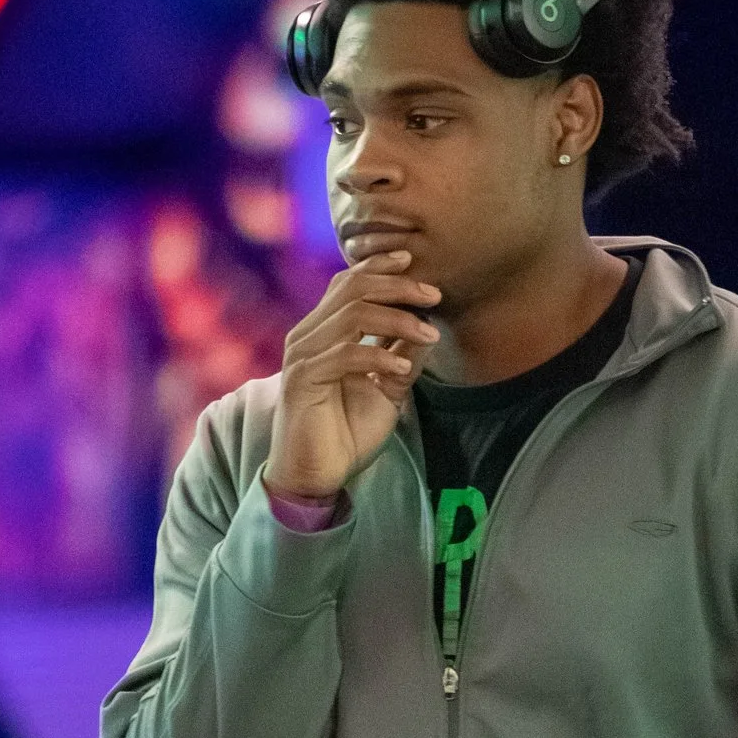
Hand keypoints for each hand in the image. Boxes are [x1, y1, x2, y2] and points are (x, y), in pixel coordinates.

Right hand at [264, 247, 442, 503]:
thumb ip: (400, 358)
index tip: (415, 263)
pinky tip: (401, 367)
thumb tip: (426, 331)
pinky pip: (345, 355)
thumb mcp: (385, 391)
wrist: (314, 474)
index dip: (380, 266)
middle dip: (398, 287)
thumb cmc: (345, 432)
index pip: (349, 282)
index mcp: (323, 330)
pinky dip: (378, 356)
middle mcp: (308, 334)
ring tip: (429, 335)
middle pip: (353, 288)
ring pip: (352, 316)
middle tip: (434, 295)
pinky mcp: (303, 379)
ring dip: (397, 320)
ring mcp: (303, 354)